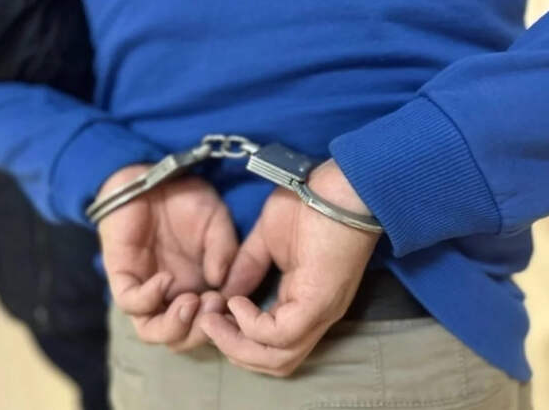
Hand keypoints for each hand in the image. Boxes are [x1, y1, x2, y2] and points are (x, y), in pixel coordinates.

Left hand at [98, 165, 237, 350]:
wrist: (153, 174)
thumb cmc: (187, 198)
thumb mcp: (218, 223)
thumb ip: (225, 251)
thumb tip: (222, 283)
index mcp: (199, 288)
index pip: (208, 325)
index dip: (223, 324)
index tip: (236, 308)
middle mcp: (173, 296)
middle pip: (182, 337)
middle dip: (200, 331)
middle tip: (214, 306)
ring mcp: (147, 288)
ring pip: (153, 330)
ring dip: (175, 325)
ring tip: (192, 303)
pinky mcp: (123, 276)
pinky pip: (130, 302)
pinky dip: (149, 298)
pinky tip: (166, 279)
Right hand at [201, 160, 379, 375]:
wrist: (339, 186)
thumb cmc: (309, 205)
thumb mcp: (267, 241)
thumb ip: (248, 269)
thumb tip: (225, 295)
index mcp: (306, 303)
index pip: (275, 345)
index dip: (240, 339)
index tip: (213, 316)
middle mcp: (316, 317)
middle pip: (277, 362)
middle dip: (236, 351)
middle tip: (209, 326)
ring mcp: (319, 312)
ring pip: (279, 358)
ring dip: (239, 346)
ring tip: (215, 321)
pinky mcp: (318, 302)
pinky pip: (281, 334)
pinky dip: (252, 326)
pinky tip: (236, 304)